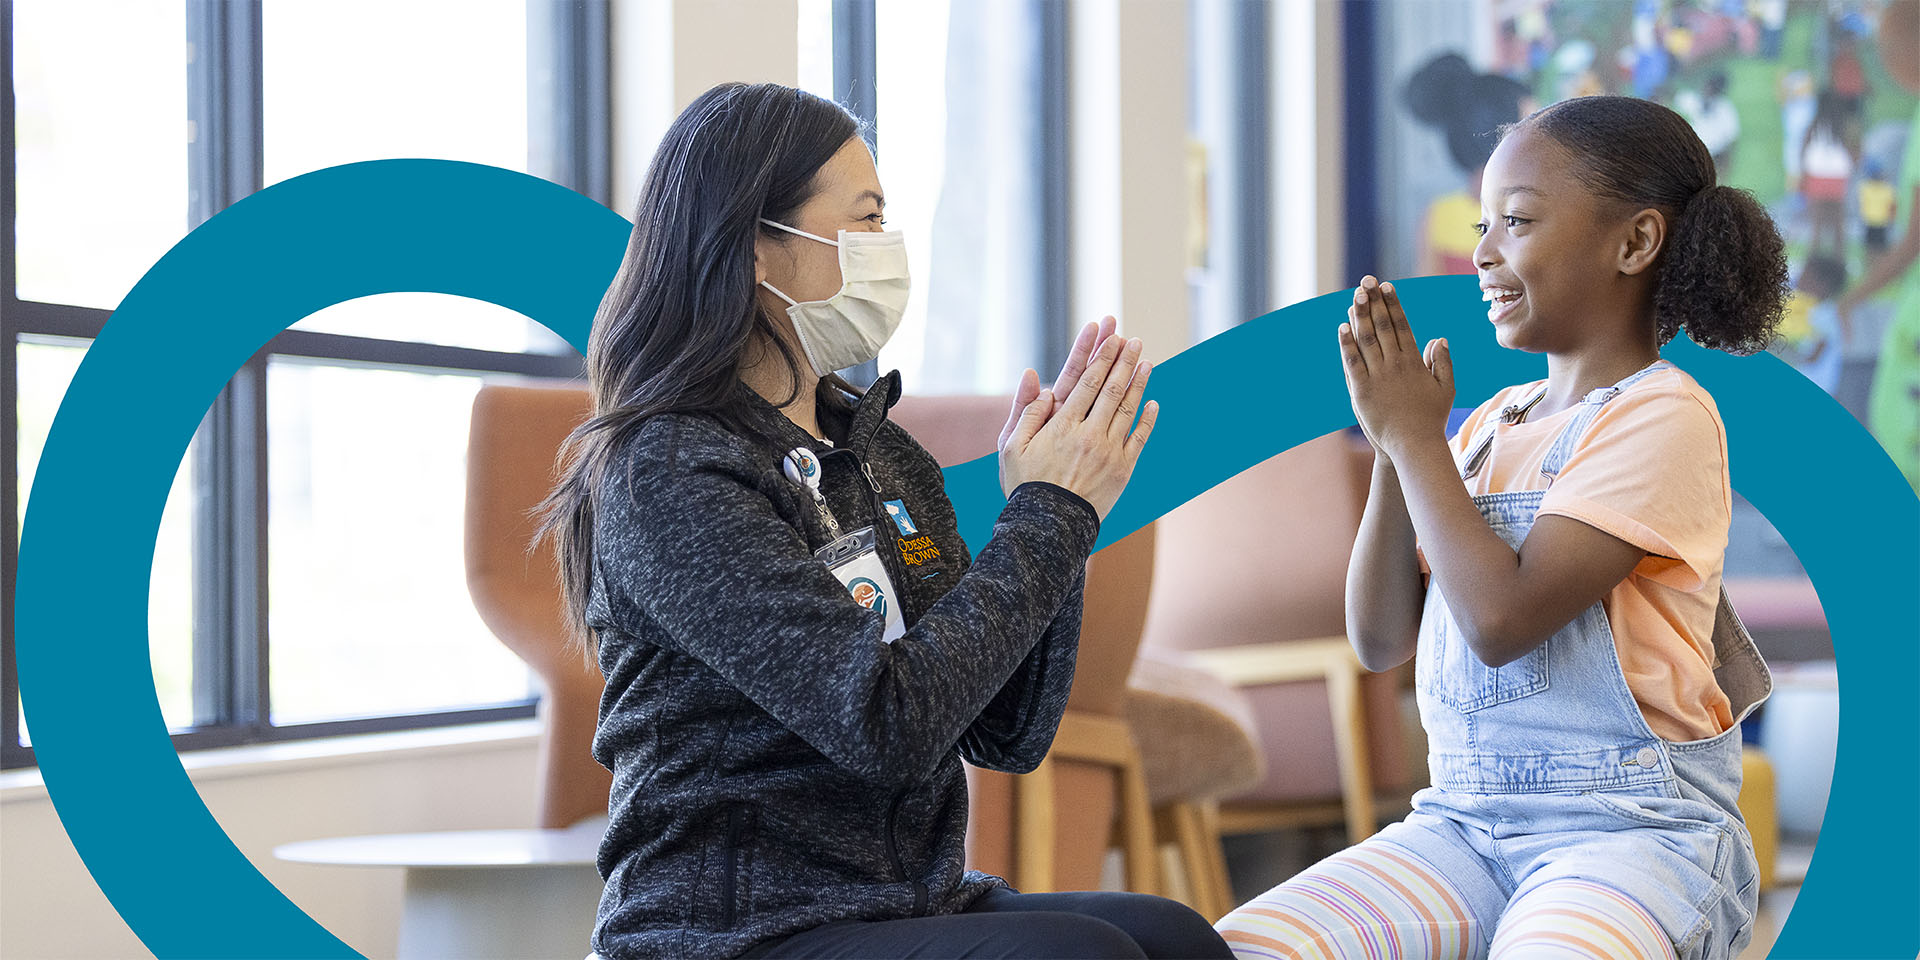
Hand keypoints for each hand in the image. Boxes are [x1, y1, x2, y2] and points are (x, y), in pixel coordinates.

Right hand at [999, 334, 1157, 517]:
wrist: (1049, 525)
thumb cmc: (1026, 485)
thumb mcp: (1011, 447)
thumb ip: (1025, 411)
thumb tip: (1037, 379)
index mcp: (1062, 425)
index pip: (1087, 382)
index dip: (1101, 357)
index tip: (1111, 338)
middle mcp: (1089, 434)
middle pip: (1111, 389)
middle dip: (1124, 362)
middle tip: (1134, 341)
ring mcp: (1109, 452)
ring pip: (1127, 410)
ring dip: (1139, 383)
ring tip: (1147, 362)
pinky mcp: (1122, 470)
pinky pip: (1139, 439)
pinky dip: (1147, 420)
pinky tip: (1153, 403)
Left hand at [1338, 277, 1452, 459]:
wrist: (1414, 446)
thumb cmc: (1431, 419)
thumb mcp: (1446, 389)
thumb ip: (1443, 362)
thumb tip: (1440, 338)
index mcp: (1415, 362)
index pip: (1402, 326)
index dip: (1393, 305)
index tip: (1387, 287)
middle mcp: (1396, 365)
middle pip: (1383, 327)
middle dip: (1374, 302)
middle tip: (1367, 281)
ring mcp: (1378, 377)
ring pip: (1367, 340)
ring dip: (1360, 316)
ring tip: (1355, 297)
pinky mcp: (1362, 391)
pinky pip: (1352, 362)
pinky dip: (1347, 344)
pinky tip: (1342, 327)